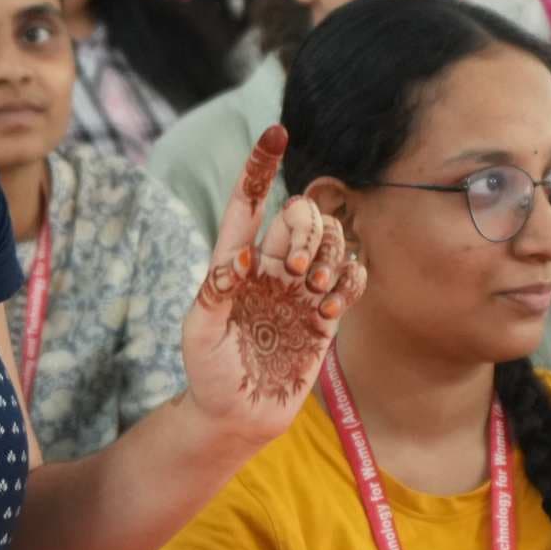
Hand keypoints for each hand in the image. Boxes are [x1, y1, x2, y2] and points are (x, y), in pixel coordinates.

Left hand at [177, 127, 364, 444]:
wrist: (238, 418)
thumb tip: (243, 258)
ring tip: (315, 296)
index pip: (248, 203)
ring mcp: (300, 291)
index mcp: (235, 263)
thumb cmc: (208, 375)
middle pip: (301, 216)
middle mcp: (270, 269)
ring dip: (330, 257)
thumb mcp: (199, 334)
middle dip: (307, 229)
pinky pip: (351, 279)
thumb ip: (215, 293)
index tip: (275, 132)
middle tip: (298, 272)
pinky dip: (351, 282)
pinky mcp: (325, 316)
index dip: (260, 166)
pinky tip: (333, 308)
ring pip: (331, 242)